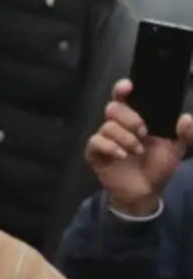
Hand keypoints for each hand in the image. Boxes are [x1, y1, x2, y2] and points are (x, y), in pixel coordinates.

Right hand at [86, 79, 192, 216]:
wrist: (146, 191)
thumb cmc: (158, 166)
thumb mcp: (177, 149)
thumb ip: (185, 134)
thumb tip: (186, 118)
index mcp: (134, 119)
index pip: (123, 98)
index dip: (122, 89)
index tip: (129, 87)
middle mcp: (117, 126)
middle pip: (112, 108)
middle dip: (130, 118)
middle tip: (144, 131)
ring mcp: (104, 139)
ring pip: (107, 126)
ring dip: (125, 138)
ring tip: (137, 151)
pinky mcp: (95, 154)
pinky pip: (96, 142)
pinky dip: (110, 147)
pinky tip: (122, 155)